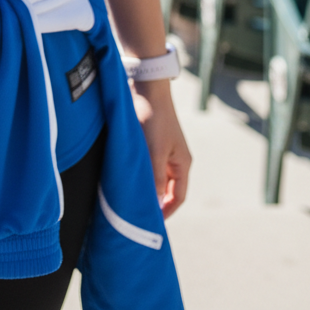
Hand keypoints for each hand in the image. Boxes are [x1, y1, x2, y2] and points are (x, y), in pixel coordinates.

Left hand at [130, 79, 190, 217]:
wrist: (146, 86)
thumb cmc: (154, 118)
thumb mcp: (154, 151)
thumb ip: (156, 178)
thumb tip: (156, 203)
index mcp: (182, 164)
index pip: (178, 197)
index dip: (166, 212)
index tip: (151, 223)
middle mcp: (175, 159)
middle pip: (168, 189)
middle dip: (155, 202)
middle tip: (137, 213)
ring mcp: (164, 150)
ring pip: (156, 177)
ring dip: (146, 187)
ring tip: (130, 198)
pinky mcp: (151, 142)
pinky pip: (148, 165)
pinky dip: (140, 174)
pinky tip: (126, 177)